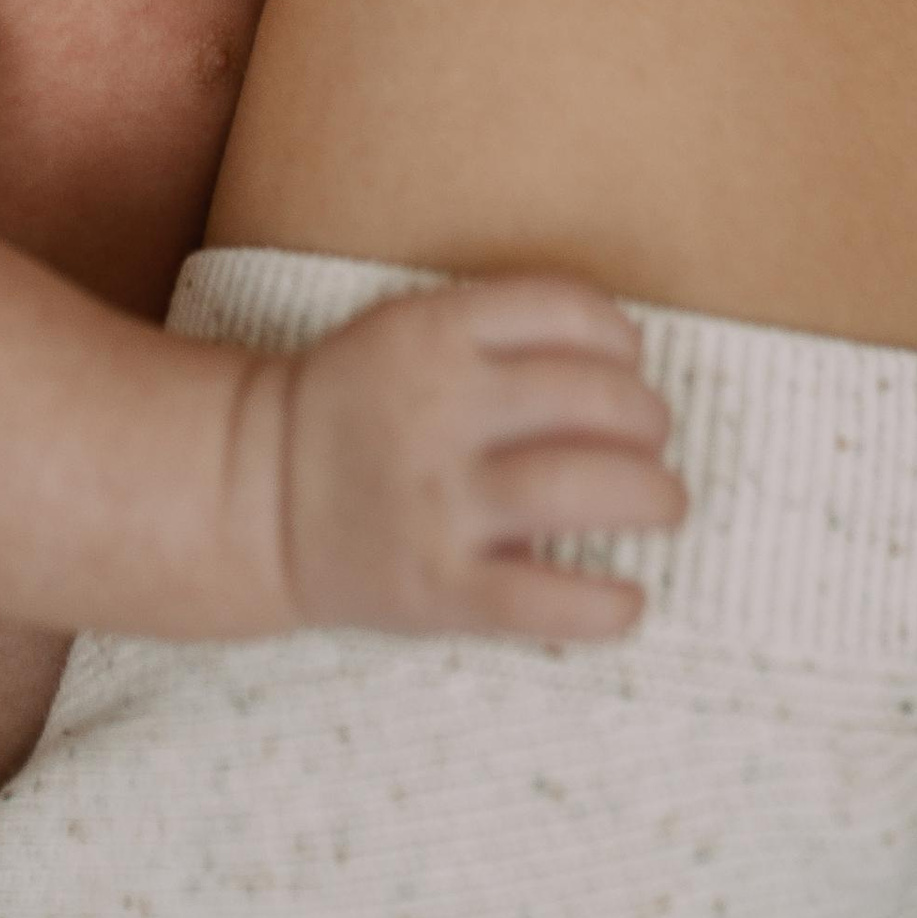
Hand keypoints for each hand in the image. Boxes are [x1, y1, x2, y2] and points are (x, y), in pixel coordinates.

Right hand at [271, 278, 683, 641]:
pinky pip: (543, 602)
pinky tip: (629, 600)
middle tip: (653, 440)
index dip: (621, 339)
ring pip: (581, 490)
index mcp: (433, 332)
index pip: (568, 311)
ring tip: (662, 504)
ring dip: (651, 497)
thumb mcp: (405, 327)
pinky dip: (604, 606)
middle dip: (649, 420)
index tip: (629, 364)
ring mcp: (440, 502)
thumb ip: (498, 330)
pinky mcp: (438, 586)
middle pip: (594, 400)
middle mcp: (440, 409)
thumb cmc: (353, 405)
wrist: (254, 493)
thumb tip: (626, 360)